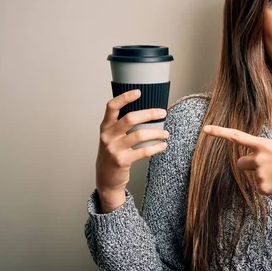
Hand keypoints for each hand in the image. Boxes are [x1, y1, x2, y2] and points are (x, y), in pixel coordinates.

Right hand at [95, 90, 169, 211]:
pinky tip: (163, 145)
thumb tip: (146, 111)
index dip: (124, 98)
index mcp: (105, 126)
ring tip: (166, 133)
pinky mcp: (122, 161)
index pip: (111, 107)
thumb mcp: (111, 137)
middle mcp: (108, 136)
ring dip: (156, 133)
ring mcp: (114, 149)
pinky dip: (156, 147)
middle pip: (130, 119)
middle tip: (163, 113)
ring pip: (139, 135)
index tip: (138, 92)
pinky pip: (143, 151)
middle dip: (150, 114)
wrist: (106, 178)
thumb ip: (121, 124)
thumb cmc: (112, 153)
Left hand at [202, 125, 271, 197]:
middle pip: (241, 163)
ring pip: (253, 176)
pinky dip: (269, 187)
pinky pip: (260, 187)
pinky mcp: (263, 188)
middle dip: (248, 165)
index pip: (237, 137)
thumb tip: (254, 165)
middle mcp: (258, 158)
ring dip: (263, 176)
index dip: (219, 132)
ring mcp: (259, 174)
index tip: (205, 129)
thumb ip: (265, 153)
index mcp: (264, 144)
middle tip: (265, 167)